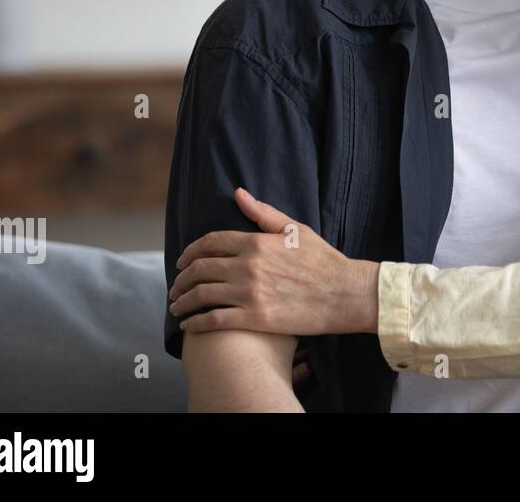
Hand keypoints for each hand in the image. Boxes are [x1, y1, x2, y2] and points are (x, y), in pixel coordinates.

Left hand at [170, 187, 380, 336]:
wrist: (344, 294)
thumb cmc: (322, 260)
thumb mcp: (295, 230)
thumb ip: (264, 213)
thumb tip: (239, 193)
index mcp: (256, 243)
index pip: (210, 243)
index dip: (191, 251)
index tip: (183, 261)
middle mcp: (248, 267)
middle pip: (200, 270)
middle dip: (181, 278)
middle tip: (176, 285)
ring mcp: (249, 294)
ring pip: (201, 295)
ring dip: (183, 301)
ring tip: (177, 305)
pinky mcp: (254, 319)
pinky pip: (213, 320)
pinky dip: (195, 323)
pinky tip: (189, 325)